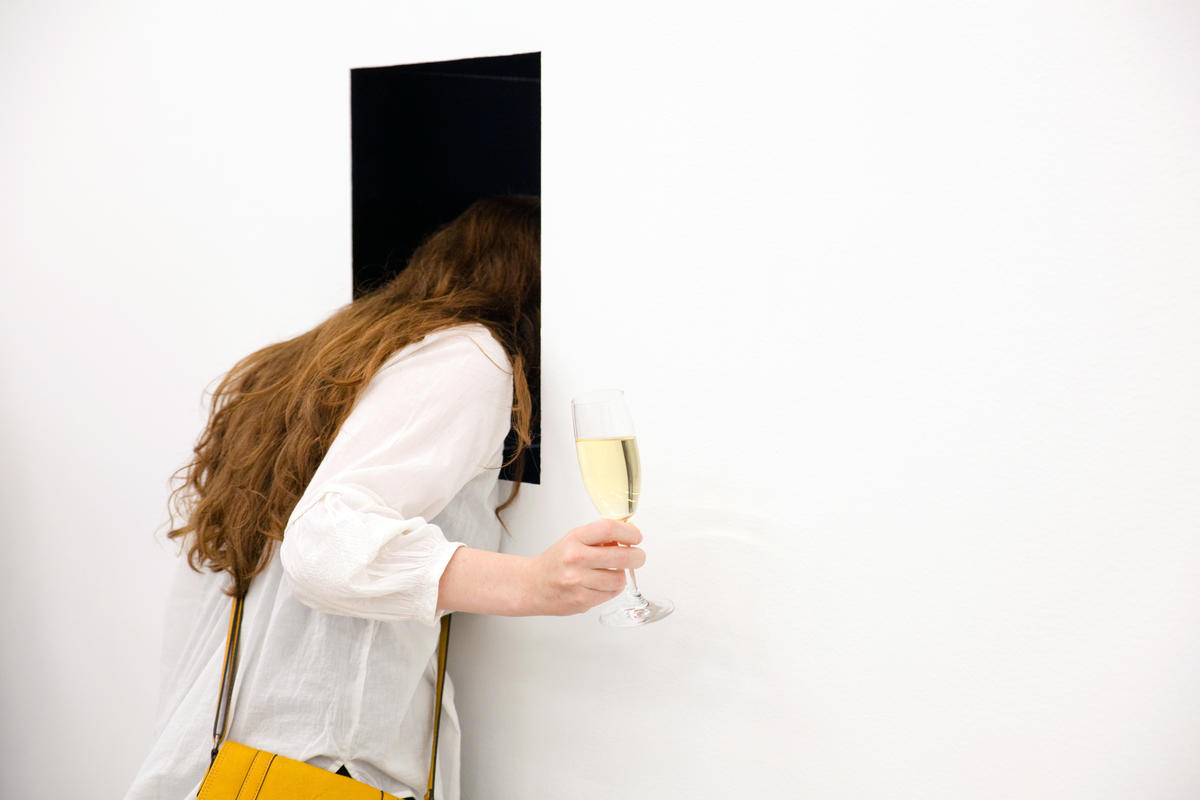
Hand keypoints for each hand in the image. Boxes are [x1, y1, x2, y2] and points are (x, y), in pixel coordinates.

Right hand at [525, 519, 645, 615]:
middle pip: (621, 556)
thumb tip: (628, 536)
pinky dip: (612, 589)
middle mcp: (575, 559)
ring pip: (619, 579)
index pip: (609, 529)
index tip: (636, 537)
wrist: (532, 585)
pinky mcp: (581, 600)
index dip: (629, 532)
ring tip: (612, 572)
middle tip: (638, 556)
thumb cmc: (556, 561)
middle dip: (637, 556)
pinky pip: (611, 594)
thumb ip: (599, 537)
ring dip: (621, 575)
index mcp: (574, 539)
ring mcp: (578, 581)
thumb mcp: (574, 539)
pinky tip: (602, 584)